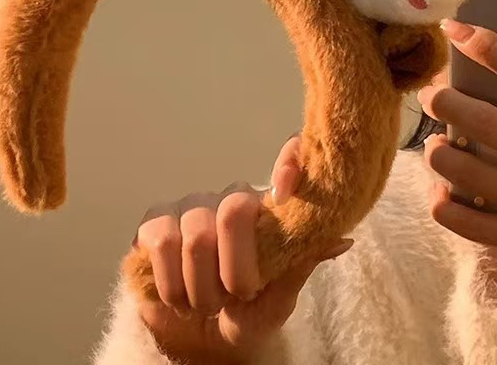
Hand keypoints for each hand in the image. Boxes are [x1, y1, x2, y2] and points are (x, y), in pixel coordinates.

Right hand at [134, 136, 351, 363]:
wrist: (198, 342)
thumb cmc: (247, 312)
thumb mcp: (280, 296)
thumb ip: (303, 263)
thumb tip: (342, 240)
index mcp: (268, 208)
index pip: (288, 155)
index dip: (291, 161)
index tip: (286, 188)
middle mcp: (232, 196)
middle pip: (234, 210)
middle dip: (234, 273)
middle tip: (233, 298)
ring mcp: (191, 205)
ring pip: (196, 236)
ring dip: (201, 290)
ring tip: (204, 304)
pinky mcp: (154, 222)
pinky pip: (161, 241)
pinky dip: (171, 283)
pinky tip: (177, 295)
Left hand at [419, 20, 496, 357]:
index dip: (492, 49)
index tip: (460, 32)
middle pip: (490, 124)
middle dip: (449, 103)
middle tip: (432, 96)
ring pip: (471, 175)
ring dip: (440, 156)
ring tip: (434, 147)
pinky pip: (474, 228)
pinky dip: (448, 211)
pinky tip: (443, 197)